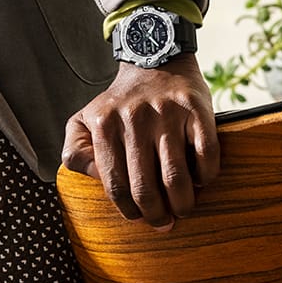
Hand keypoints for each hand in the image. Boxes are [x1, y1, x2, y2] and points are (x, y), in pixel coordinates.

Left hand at [62, 53, 219, 229]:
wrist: (153, 61)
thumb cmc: (119, 102)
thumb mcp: (83, 120)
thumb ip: (75, 152)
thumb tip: (95, 179)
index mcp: (104, 125)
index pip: (115, 186)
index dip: (129, 211)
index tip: (139, 217)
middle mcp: (134, 119)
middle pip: (146, 188)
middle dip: (157, 216)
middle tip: (164, 221)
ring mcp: (167, 113)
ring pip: (177, 178)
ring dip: (183, 203)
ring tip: (183, 207)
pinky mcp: (195, 108)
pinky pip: (206, 155)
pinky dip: (206, 176)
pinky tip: (200, 178)